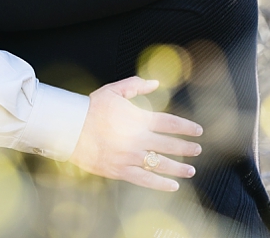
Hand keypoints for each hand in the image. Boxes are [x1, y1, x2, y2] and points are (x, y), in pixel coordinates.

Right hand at [69, 76, 203, 191]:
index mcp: (139, 119)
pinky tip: (173, 186)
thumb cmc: (92, 107)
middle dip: (186, 148)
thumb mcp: (115, 89)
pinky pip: (144, 179)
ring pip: (160, 164)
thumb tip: (156, 83)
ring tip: (191, 171)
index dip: (187, 127)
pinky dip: (160, 184)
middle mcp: (138, 138)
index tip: (198, 131)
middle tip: (198, 150)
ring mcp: (129, 156)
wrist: (70, 127)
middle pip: (169, 145)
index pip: (171, 123)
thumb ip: (137, 85)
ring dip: (178, 168)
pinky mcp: (120, 170)